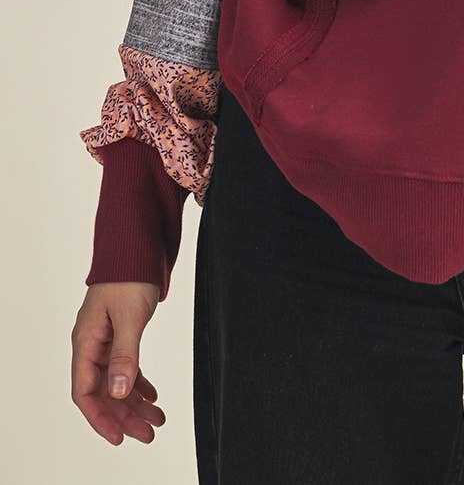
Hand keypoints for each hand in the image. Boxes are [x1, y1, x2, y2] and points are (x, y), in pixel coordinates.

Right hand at [71, 282, 164, 446]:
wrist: (137, 247)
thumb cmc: (129, 275)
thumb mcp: (129, 316)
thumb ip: (124, 354)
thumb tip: (118, 392)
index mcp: (86, 342)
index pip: (85, 391)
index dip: (100, 418)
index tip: (119, 437)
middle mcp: (92, 345)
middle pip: (103, 392)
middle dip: (125, 416)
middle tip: (150, 432)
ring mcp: (105, 341)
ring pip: (116, 383)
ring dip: (135, 403)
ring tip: (157, 419)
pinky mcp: (119, 335)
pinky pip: (126, 368)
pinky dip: (139, 384)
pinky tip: (153, 396)